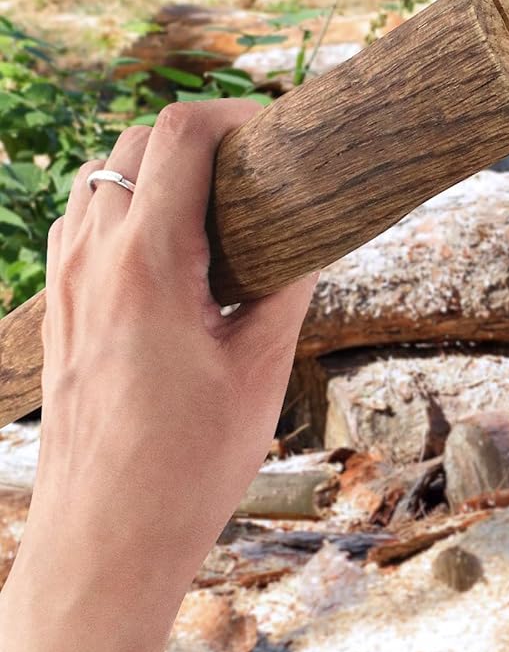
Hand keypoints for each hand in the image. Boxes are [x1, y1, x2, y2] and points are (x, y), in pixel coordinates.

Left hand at [0, 100, 316, 651]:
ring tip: (215, 205)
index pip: (181, 136)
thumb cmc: (187, 461)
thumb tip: (308, 238)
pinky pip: (83, 221)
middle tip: (253, 167)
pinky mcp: (57, 308)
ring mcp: (65, 281)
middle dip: (199, 135)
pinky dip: (127, 206)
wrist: (106, 537)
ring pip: (103, 177)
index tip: (273, 132)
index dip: (233, 114)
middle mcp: (92, 257)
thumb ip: (286, 285)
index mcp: (148, 261)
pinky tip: (170, 251)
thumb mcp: (261, 366)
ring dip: (158, 169)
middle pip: (137, 141)